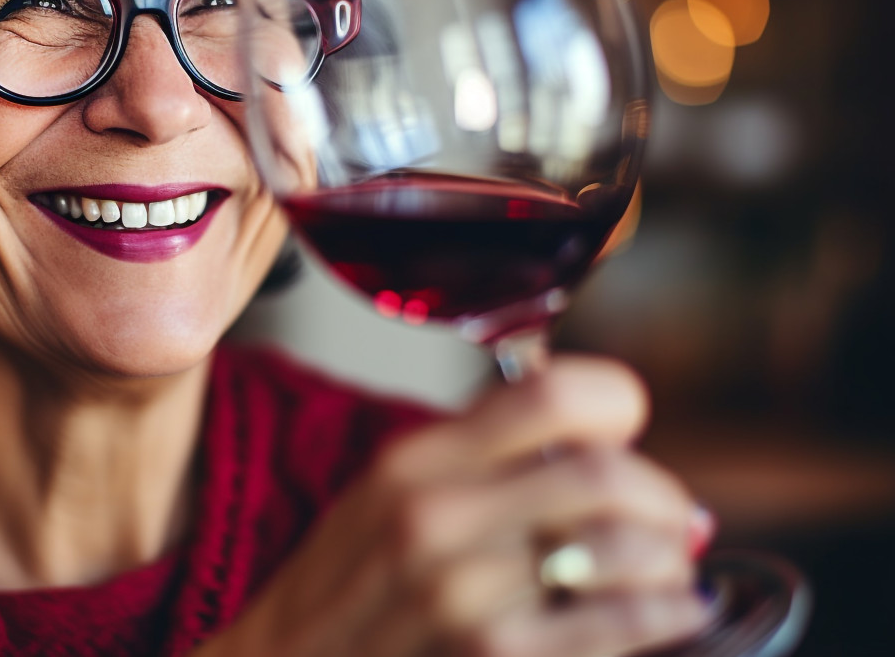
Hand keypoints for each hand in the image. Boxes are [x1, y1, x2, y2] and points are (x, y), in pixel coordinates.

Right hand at [194, 356, 711, 656]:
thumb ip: (478, 456)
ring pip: (626, 555)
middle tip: (677, 521)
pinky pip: (617, 629)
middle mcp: (435, 519)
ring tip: (670, 574)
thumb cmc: (346, 594)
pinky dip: (666, 619)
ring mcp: (461, 600)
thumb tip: (600, 434)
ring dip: (671, 566)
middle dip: (665, 500)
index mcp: (413, 461)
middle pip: (607, 477)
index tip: (630, 429)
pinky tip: (669, 618)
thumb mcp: (387, 498)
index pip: (551, 393)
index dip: (617, 403)